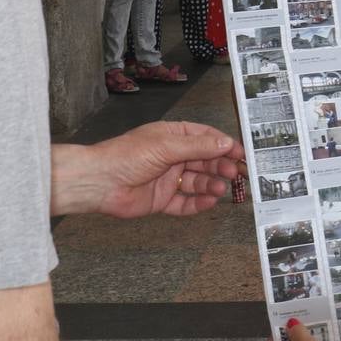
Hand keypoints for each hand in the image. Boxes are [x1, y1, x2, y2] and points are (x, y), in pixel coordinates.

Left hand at [52, 121, 244, 217]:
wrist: (99, 182)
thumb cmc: (128, 156)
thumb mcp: (167, 145)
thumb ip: (198, 147)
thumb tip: (225, 144)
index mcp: (173, 136)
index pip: (205, 138)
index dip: (224, 145)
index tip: (241, 153)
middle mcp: (172, 157)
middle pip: (204, 161)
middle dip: (221, 166)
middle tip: (235, 173)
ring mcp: (168, 179)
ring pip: (197, 182)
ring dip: (211, 184)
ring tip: (221, 188)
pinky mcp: (162, 200)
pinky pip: (185, 202)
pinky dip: (198, 203)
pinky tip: (209, 202)